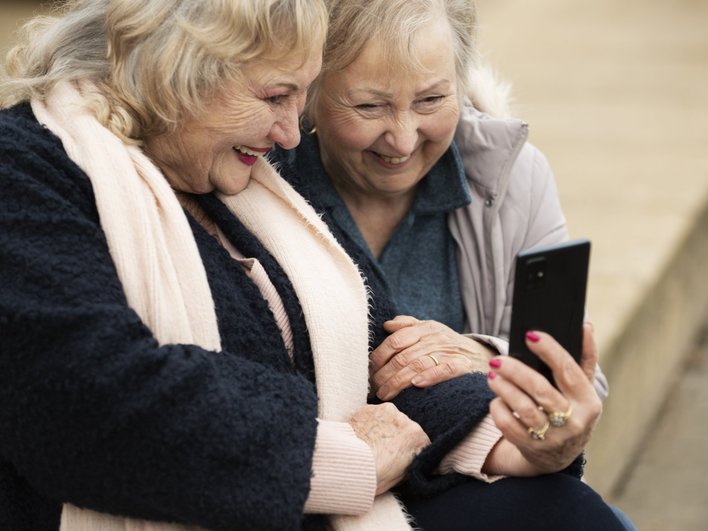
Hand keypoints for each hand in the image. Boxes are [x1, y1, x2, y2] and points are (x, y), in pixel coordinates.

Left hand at [349, 403, 430, 494]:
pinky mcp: (369, 407)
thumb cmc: (374, 475)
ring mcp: (386, 411)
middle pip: (404, 427)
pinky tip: (363, 435)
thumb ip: (411, 461)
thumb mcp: (402, 476)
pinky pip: (374, 415)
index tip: (402, 455)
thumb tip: (411, 459)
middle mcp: (405, 419)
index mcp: (417, 437)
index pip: (420, 441)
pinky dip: (370, 423)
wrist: (349, 463)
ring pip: (389, 418)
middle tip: (385, 450)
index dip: (411, 449)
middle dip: (397, 436)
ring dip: (384, 427)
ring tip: (372, 442)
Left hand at [370, 315, 494, 399]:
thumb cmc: (449, 344)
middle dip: (384, 374)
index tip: (368, 372)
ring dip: (398, 382)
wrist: (482, 355)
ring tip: (385, 394)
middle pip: (403, 356)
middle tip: (373, 389)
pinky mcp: (462, 365)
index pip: (395, 341)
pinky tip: (415, 385)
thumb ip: (408, 326)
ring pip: (418, 365)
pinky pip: (444, 370)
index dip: (379, 357)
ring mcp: (449, 351)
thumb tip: (387, 325)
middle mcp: (435, 338)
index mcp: (425, 328)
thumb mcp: (430, 330)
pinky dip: (429, 376)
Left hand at [484, 323, 600, 474]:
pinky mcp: (531, 448)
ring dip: (504, 388)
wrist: (559, 456)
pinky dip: (498, 410)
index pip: (568, 371)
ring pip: (523, 409)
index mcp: (588, 402)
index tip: (530, 334)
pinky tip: (496, 399)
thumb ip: (585, 358)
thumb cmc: (570, 410)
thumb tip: (585, 326)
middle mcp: (574, 422)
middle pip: (541, 390)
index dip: (550, 350)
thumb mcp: (582, 389)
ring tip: (492, 375)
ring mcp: (552, 438)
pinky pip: (508, 426)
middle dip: (516, 372)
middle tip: (497, 360)